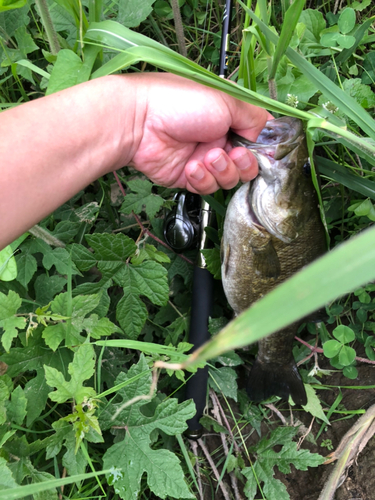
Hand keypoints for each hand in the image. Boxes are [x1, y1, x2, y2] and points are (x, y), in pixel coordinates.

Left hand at [128, 73, 270, 193]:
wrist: (140, 122)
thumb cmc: (181, 103)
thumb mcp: (227, 101)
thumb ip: (253, 118)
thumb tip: (266, 133)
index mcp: (229, 117)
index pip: (256, 138)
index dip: (263, 149)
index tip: (265, 153)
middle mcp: (218, 138)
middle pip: (247, 164)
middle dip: (244, 163)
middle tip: (234, 154)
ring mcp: (203, 159)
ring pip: (229, 179)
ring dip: (222, 170)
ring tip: (207, 157)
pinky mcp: (188, 177)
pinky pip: (207, 187)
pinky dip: (202, 178)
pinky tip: (190, 166)